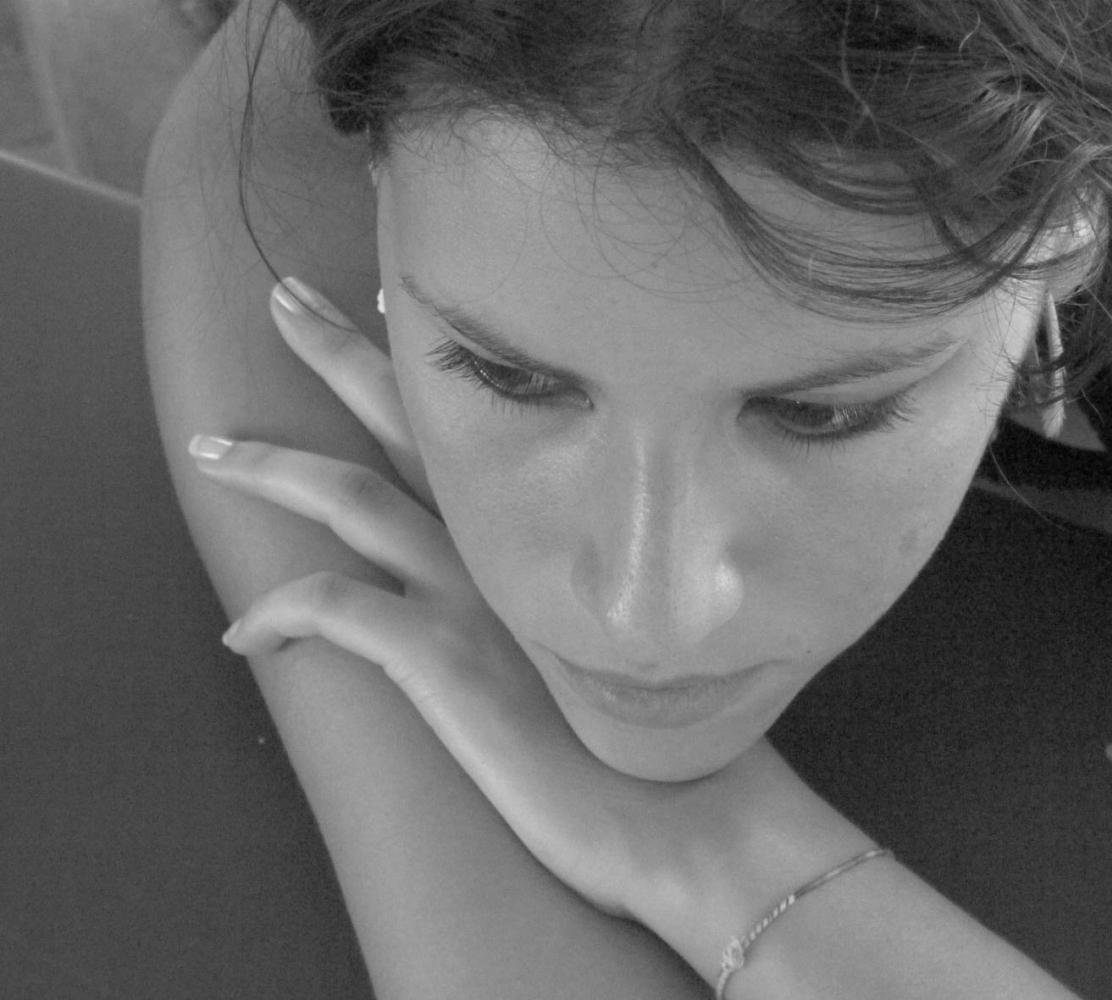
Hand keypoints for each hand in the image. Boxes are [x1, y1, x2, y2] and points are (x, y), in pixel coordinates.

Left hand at [190, 281, 860, 969]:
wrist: (692, 817)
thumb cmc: (671, 743)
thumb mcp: (626, 633)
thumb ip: (585, 584)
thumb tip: (556, 571)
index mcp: (550, 532)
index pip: (479, 417)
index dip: (427, 358)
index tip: (384, 299)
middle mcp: (509, 545)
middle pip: (404, 423)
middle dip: (336, 355)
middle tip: (282, 296)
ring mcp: (476, 600)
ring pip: (351, 501)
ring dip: (274, 469)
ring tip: (211, 448)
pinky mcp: (449, 665)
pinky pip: (339, 613)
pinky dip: (283, 611)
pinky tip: (244, 633)